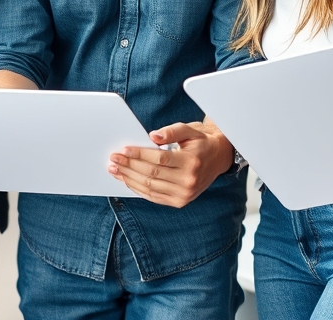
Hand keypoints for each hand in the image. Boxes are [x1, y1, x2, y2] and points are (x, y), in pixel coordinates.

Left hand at [108, 121, 234, 208]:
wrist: (218, 158)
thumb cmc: (200, 142)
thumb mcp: (189, 130)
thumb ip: (171, 131)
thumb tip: (153, 136)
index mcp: (191, 162)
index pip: (159, 159)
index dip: (139, 154)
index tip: (124, 149)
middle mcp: (189, 181)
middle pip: (152, 174)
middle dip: (129, 166)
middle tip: (114, 159)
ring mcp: (184, 194)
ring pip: (150, 187)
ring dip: (129, 178)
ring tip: (115, 169)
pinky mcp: (180, 202)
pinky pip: (154, 197)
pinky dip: (138, 189)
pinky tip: (127, 180)